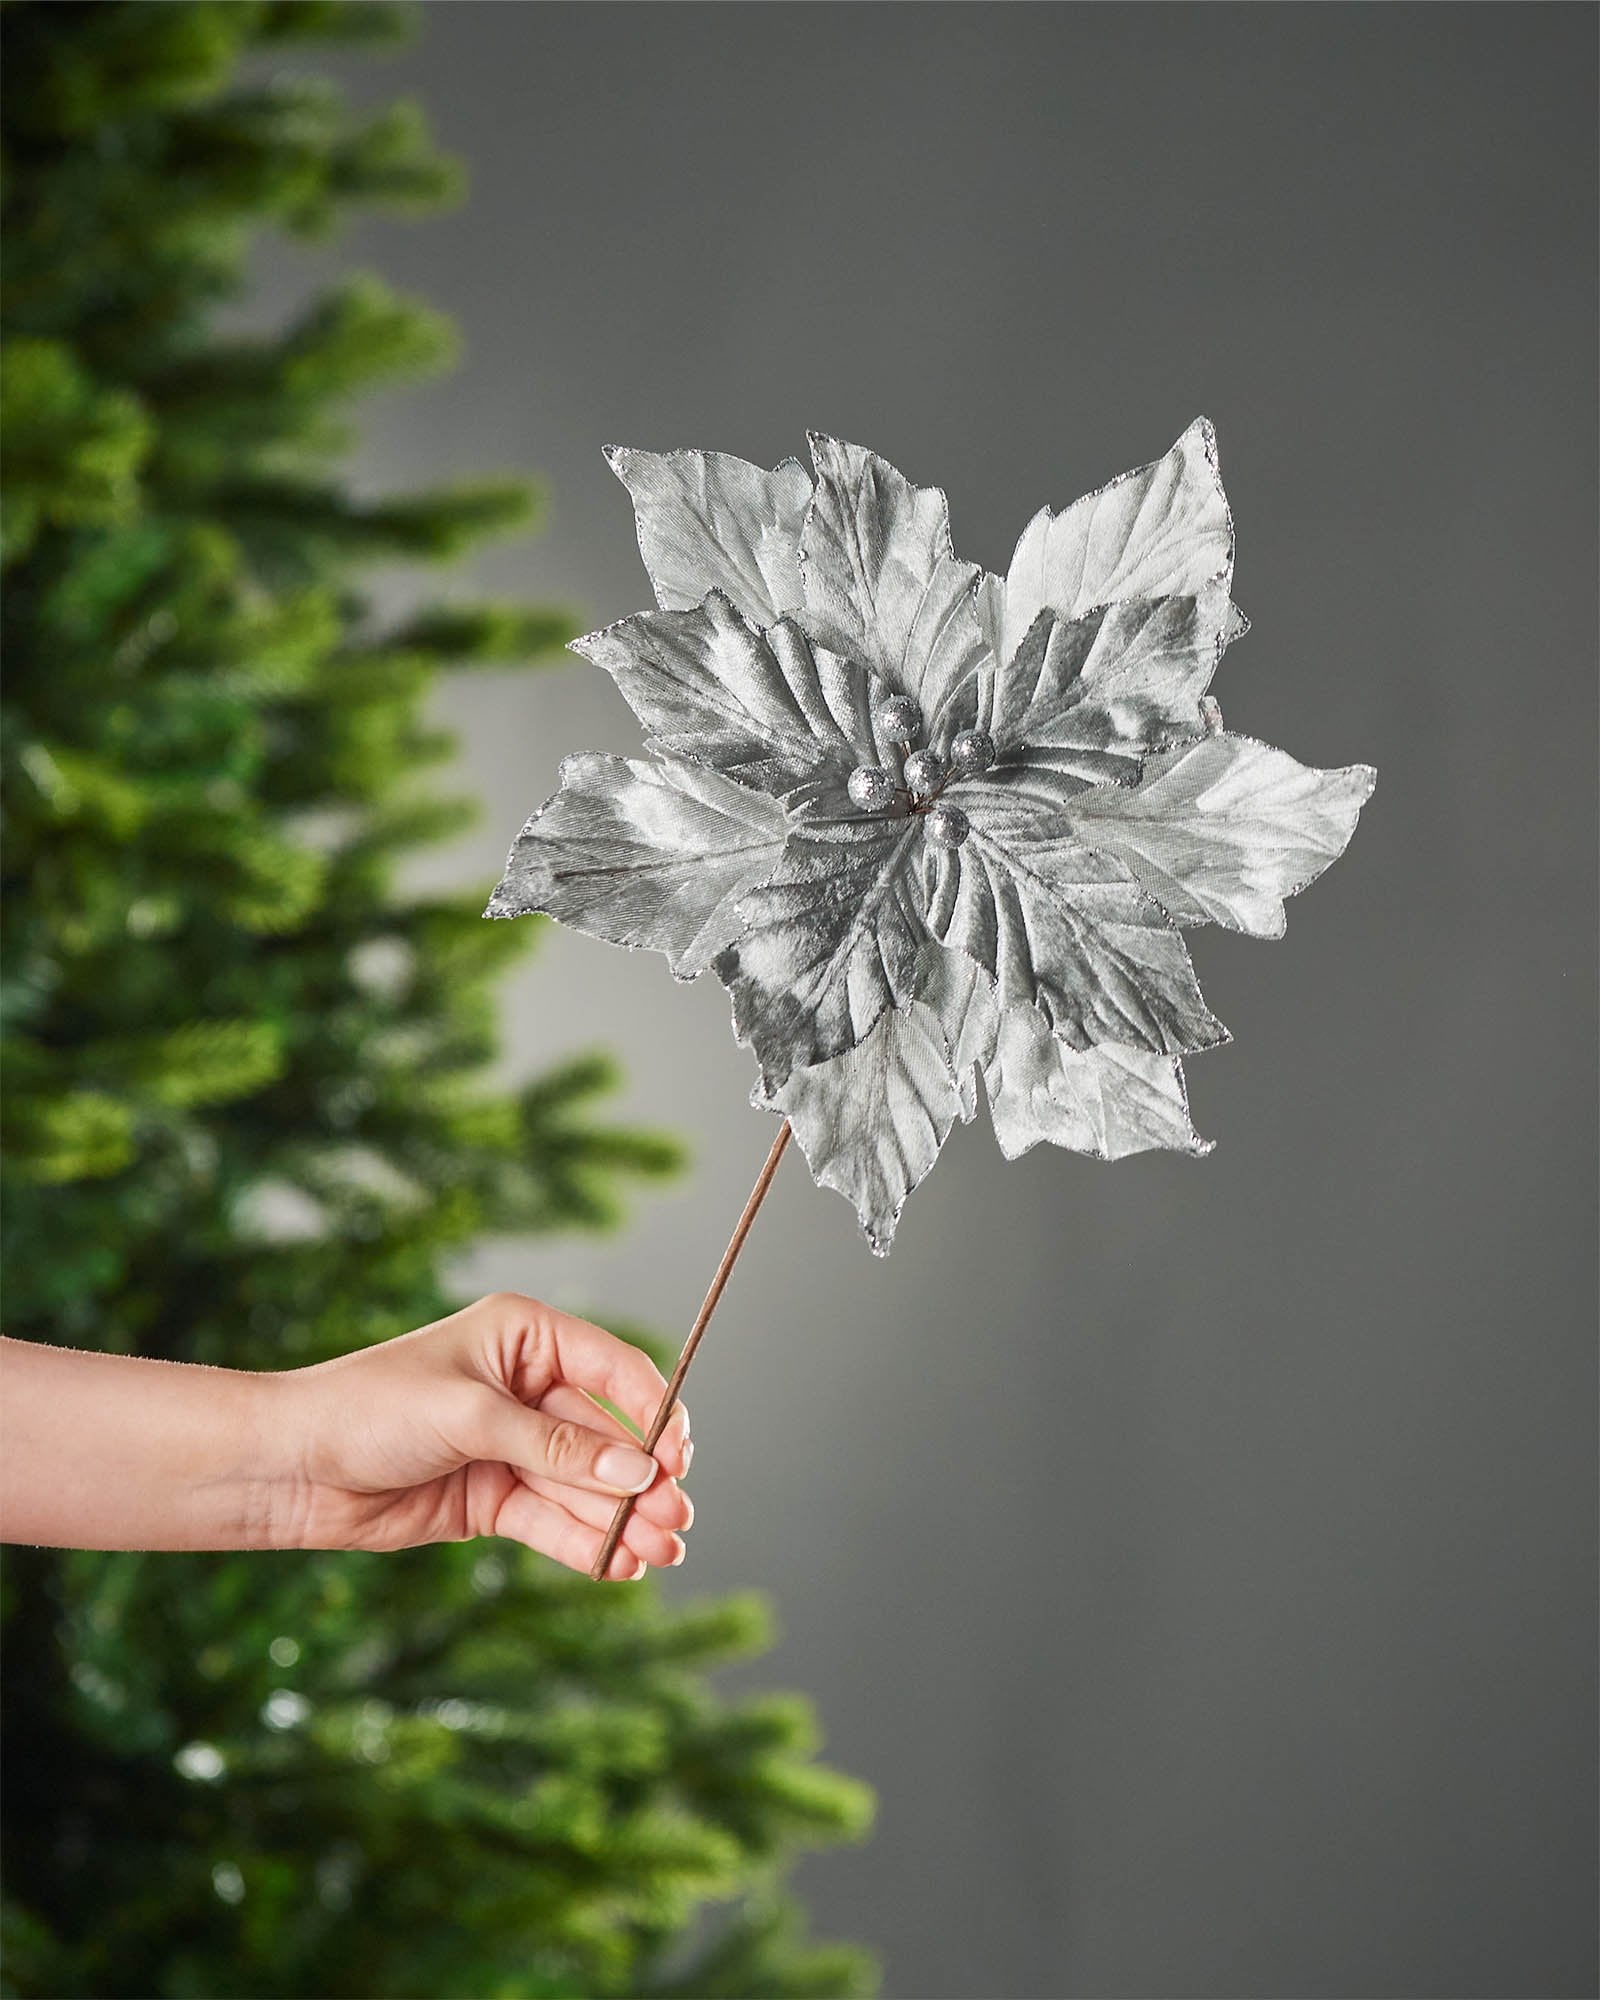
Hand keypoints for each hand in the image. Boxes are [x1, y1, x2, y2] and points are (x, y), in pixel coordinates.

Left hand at [273, 1292, 692, 1579]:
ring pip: (586, 1486)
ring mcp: (512, 1446)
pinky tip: (620, 1565)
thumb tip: (637, 1472)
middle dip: (643, 1480)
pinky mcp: (493, 1498)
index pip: (614, 1370)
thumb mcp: (470, 1417)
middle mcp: (527, 1387)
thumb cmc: (370, 1409)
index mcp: (525, 1336)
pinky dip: (587, 1543)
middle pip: (607, 1437)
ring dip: (624, 1519)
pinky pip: (553, 1520)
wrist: (292, 1466)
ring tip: (662, 1552)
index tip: (678, 1458)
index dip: (653, 1413)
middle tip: (677, 1519)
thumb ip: (556, 1448)